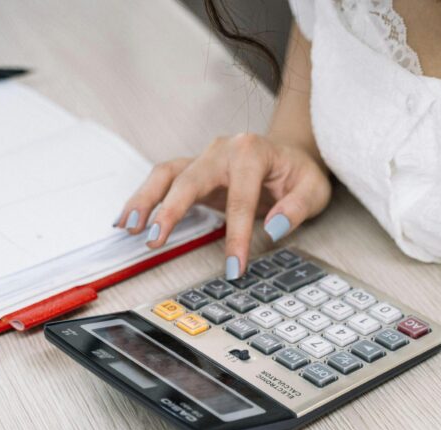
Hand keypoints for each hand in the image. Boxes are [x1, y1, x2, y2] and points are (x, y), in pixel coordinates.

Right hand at [113, 134, 331, 278]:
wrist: (289, 155)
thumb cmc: (299, 173)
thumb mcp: (313, 190)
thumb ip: (296, 208)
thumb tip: (272, 227)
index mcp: (252, 152)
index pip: (240, 198)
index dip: (236, 237)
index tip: (233, 268)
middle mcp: (222, 150)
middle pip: (189, 179)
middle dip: (171, 211)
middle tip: (156, 240)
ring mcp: (204, 158)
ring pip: (166, 175)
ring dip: (145, 200)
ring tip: (129, 227)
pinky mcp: (192, 170)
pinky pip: (162, 181)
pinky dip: (143, 199)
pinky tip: (127, 220)